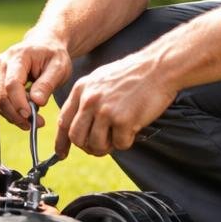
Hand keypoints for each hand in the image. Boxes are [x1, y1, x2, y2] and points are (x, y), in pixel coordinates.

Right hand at [0, 30, 71, 129]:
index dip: (19, 103)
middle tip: (34, 124)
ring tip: (34, 120)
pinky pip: (0, 101)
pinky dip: (12, 111)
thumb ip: (47, 84)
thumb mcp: (59, 67)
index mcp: (17, 56)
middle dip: (16, 114)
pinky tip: (26, 113)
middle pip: (1, 95)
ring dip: (14, 115)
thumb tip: (37, 102)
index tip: (31, 116)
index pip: (12, 84)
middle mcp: (1, 63)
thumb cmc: (53, 55)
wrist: (44, 44)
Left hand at [56, 54, 176, 157]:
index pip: (64, 121)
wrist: (158, 67)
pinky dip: (127, 141)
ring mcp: (105, 110)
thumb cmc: (133, 74)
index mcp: (81, 89)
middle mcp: (89, 100)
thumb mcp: (101, 79)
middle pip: (76, 137)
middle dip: (87, 147)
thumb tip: (80, 123)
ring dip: (108, 147)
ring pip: (96, 145)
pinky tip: (133, 128)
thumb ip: (87, 98)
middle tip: (100, 147)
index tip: (62, 154)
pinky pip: (120, 144)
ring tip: (119, 136)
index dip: (61, 141)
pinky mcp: (123, 120)